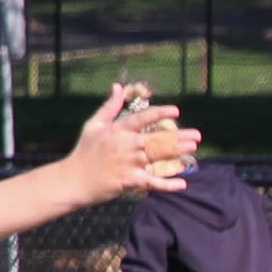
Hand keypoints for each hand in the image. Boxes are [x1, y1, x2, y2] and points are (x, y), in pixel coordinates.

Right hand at [67, 84, 201, 201]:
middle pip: (157, 139)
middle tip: (197, 136)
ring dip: (177, 154)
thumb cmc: (84, 151)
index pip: (143, 118)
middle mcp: (126, 145)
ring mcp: (129, 163)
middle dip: (179, 137)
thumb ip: (110, 107)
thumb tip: (118, 86)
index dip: (160, 113)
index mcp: (119, 130)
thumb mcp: (94, 125)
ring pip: (158, 157)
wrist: (74, 180)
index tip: (176, 110)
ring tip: (193, 149)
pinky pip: (152, 182)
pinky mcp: (129, 181)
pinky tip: (182, 184)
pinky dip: (167, 185)